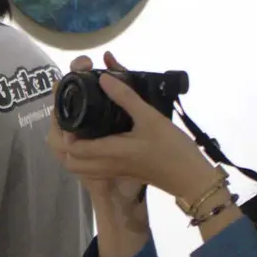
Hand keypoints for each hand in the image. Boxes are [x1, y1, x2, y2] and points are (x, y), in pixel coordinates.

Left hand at [48, 54, 220, 207]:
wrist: (190, 178)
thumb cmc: (172, 148)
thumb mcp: (150, 118)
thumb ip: (125, 97)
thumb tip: (102, 78)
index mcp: (110, 152)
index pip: (72, 146)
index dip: (65, 130)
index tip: (70, 109)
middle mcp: (106, 165)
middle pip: (70, 161)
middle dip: (65, 141)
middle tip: (72, 119)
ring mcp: (113, 172)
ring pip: (80, 168)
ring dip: (74, 151)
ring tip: (81, 129)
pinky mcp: (122, 173)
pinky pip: (92, 169)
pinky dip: (86, 157)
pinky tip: (96, 139)